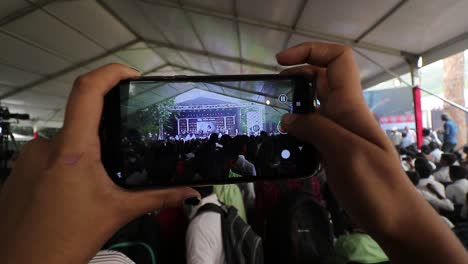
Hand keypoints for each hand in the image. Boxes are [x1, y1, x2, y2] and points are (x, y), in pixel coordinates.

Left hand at [0, 64, 198, 263]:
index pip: (87, 90)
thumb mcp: (117, 212)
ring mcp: (28, 157)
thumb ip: (156, 197)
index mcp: (73, 150)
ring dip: (85, 149)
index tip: (131, 75)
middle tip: (123, 147)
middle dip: (104, 129)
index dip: (111, 72)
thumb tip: (188, 192)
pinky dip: (67, 162)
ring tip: (99, 178)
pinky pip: (49, 154)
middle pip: (80, 116)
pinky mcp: (20, 170)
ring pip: (66, 139)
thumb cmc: (63, 241)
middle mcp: (45, 146)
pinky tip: (77, 188)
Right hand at [278, 42, 465, 262]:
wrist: (392, 217)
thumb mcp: (346, 152)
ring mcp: (336, 132)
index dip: (310, 51)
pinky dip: (292, 127)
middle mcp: (342, 113)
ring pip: (311, 104)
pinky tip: (278, 139)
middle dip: (294, 74)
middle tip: (270, 89)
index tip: (281, 62)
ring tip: (266, 114)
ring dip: (290, 102)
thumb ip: (316, 129)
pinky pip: (308, 129)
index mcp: (350, 106)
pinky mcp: (330, 149)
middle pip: (319, 77)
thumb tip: (287, 118)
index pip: (337, 60)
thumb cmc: (375, 184)